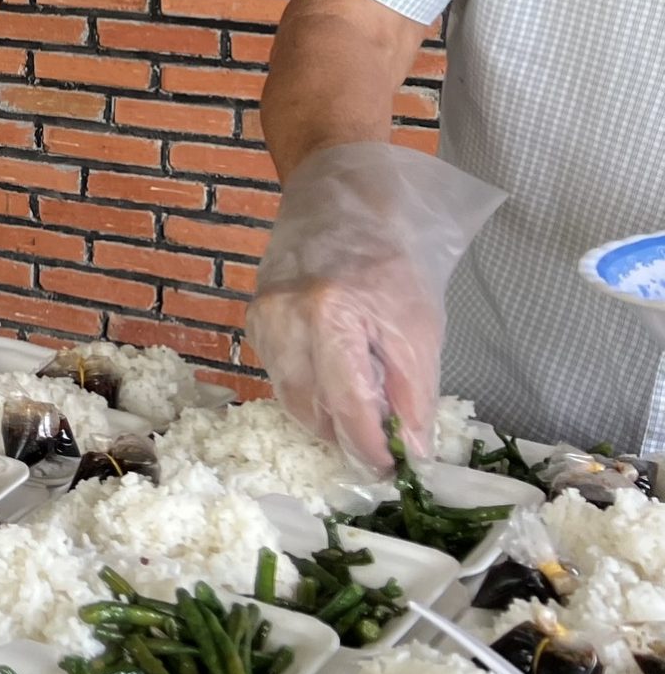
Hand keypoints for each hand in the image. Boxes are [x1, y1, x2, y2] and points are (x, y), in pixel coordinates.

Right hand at [245, 142, 504, 473]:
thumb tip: (411, 454)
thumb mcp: (419, 327)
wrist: (340, 202)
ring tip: (362, 411)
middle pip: (311, 410)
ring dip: (326, 416)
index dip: (372, 448)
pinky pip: (280, 375)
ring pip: (290, 398)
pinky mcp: (254, 318)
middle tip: (380, 449)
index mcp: (332, 315)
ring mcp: (263, 318)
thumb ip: (413, 394)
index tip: (394, 471)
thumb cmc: (390, 262)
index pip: (349, 406)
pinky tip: (334, 378)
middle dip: (347, 438)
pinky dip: (309, 389)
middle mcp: (286, 318)